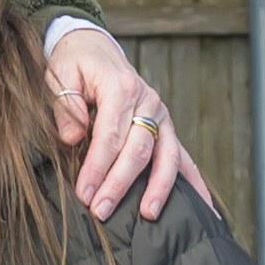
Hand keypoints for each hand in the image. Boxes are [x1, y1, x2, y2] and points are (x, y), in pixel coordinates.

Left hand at [41, 28, 209, 224]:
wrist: (95, 48)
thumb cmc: (74, 65)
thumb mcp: (59, 76)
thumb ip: (65, 106)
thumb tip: (73, 138)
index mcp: (121, 88)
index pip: (110, 135)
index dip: (97, 167)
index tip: (84, 194)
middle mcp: (148, 101)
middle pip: (138, 150)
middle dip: (120, 184)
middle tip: (101, 211)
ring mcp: (161, 115)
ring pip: (167, 155)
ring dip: (158, 188)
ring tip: (149, 215)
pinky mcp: (166, 128)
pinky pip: (183, 157)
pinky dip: (194, 183)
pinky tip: (204, 209)